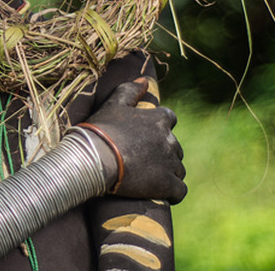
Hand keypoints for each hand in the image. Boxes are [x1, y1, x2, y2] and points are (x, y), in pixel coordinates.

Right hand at [82, 77, 186, 203]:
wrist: (94, 158)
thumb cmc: (101, 130)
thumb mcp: (112, 104)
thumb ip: (131, 90)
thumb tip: (145, 80)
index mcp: (159, 119)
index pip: (170, 119)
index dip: (160, 127)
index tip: (146, 136)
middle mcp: (169, 140)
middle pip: (175, 146)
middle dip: (164, 152)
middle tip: (143, 160)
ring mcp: (169, 163)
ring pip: (178, 168)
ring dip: (168, 171)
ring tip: (149, 178)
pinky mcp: (167, 184)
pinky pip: (180, 190)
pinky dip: (174, 192)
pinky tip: (164, 194)